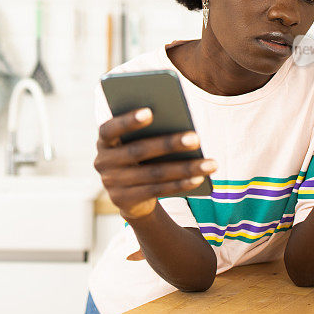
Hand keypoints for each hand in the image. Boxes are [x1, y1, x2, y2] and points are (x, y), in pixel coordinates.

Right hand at [94, 108, 217, 219]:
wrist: (129, 194)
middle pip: (138, 151)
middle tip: (196, 137)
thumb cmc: (139, 155)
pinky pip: (157, 191)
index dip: (128, 121)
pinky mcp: (125, 202)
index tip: (151, 111)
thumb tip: (180, 125)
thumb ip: (148, 131)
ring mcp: (112, 184)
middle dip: (169, 144)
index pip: (109, 129)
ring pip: (154, 174)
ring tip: (210, 163)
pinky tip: (200, 177)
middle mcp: (102, 162)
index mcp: (104, 141)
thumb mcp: (137, 141)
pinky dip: (180, 184)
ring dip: (185, 168)